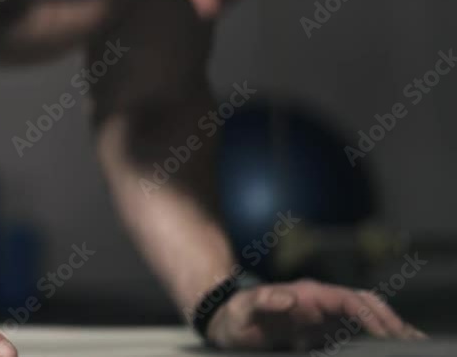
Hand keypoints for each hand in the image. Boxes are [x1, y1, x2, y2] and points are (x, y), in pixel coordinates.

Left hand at [206, 279, 427, 350]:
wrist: (227, 322)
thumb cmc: (236, 317)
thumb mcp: (244, 310)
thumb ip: (264, 302)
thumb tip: (291, 297)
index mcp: (307, 294)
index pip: (348, 300)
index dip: (370, 315)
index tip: (389, 333)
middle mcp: (319, 300)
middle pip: (364, 304)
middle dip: (390, 319)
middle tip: (413, 340)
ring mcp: (322, 314)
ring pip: (364, 315)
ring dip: (388, 326)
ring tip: (412, 342)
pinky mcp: (320, 328)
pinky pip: (353, 329)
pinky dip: (374, 335)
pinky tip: (387, 346)